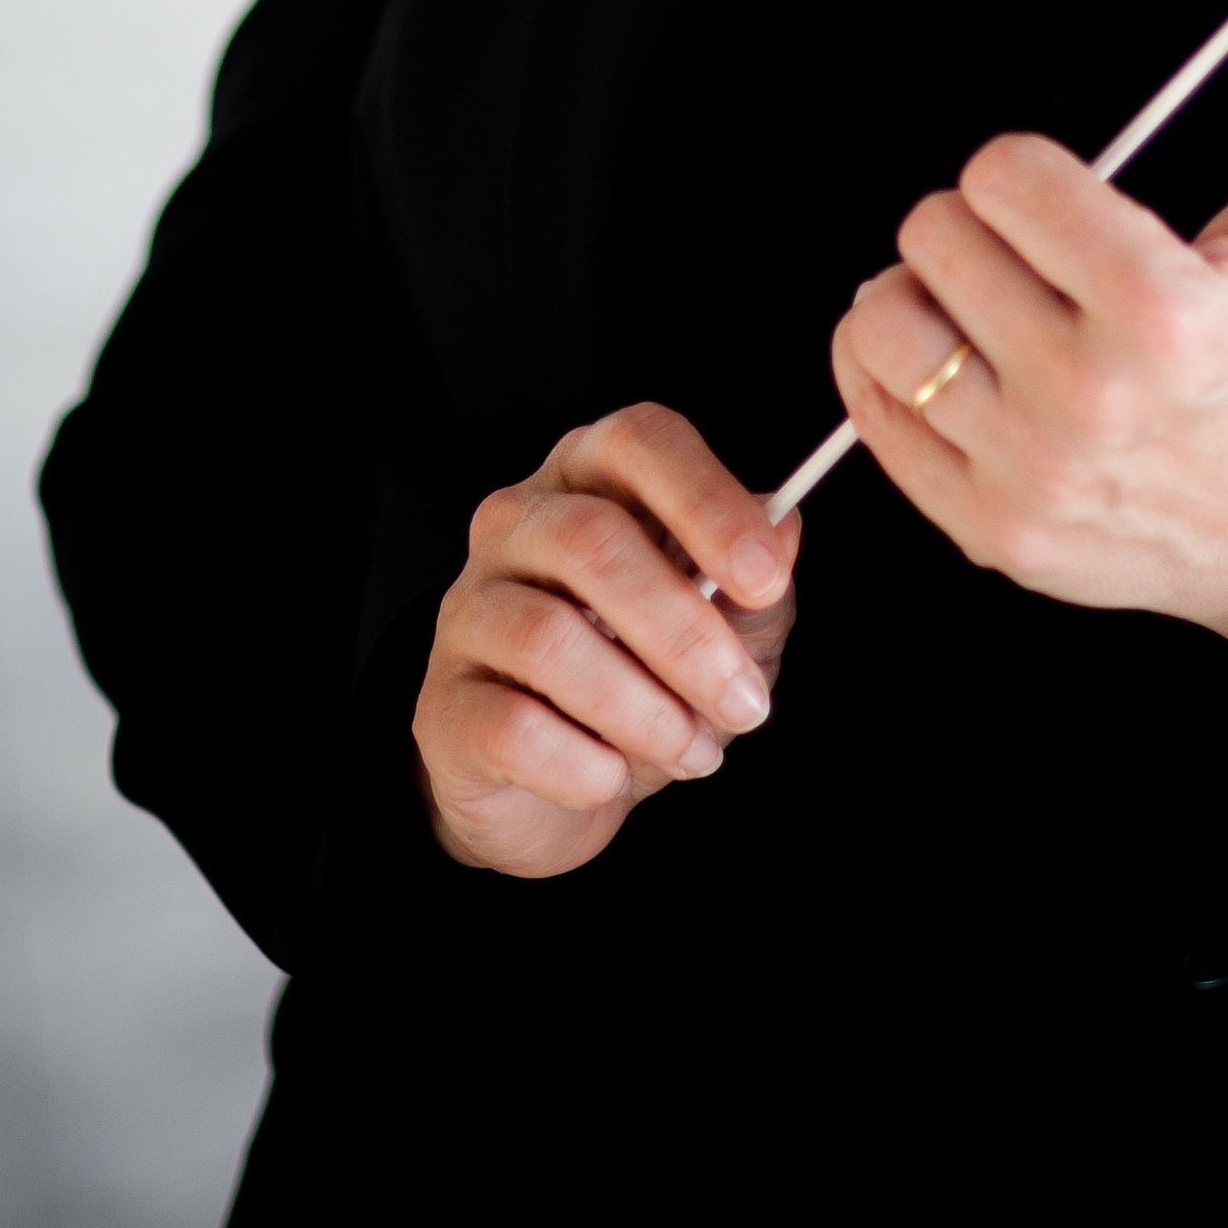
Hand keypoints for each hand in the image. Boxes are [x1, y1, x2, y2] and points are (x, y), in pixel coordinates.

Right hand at [415, 403, 800, 877]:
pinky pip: (514, 727)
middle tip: (744, 702)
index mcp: (589, 478)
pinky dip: (584, 764)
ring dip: (645, 710)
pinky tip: (613, 777)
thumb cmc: (646, 677)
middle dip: (686, 633)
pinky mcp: (443, 703)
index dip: (706, 502)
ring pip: (549, 639)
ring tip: (694, 752)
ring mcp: (469, 609)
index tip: (765, 578)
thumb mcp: (723, 624)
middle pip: (593, 542)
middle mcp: (517, 524)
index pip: (638, 442)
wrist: (555, 785)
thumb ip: (751, 576)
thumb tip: (783, 526)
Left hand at [831, 0, 1227, 709]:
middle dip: (969, 223)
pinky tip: (937, 355)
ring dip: (914, 294)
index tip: (1051, 193)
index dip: (1020, 169)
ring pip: (884, 326)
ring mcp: (1031, 474)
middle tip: (1016, 247)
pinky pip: (870, 415)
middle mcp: (1090, 398)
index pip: (1003, 177)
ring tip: (970, 299)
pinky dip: (880, 368)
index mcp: (1165, 313)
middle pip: (934, 238)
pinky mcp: (989, 532)